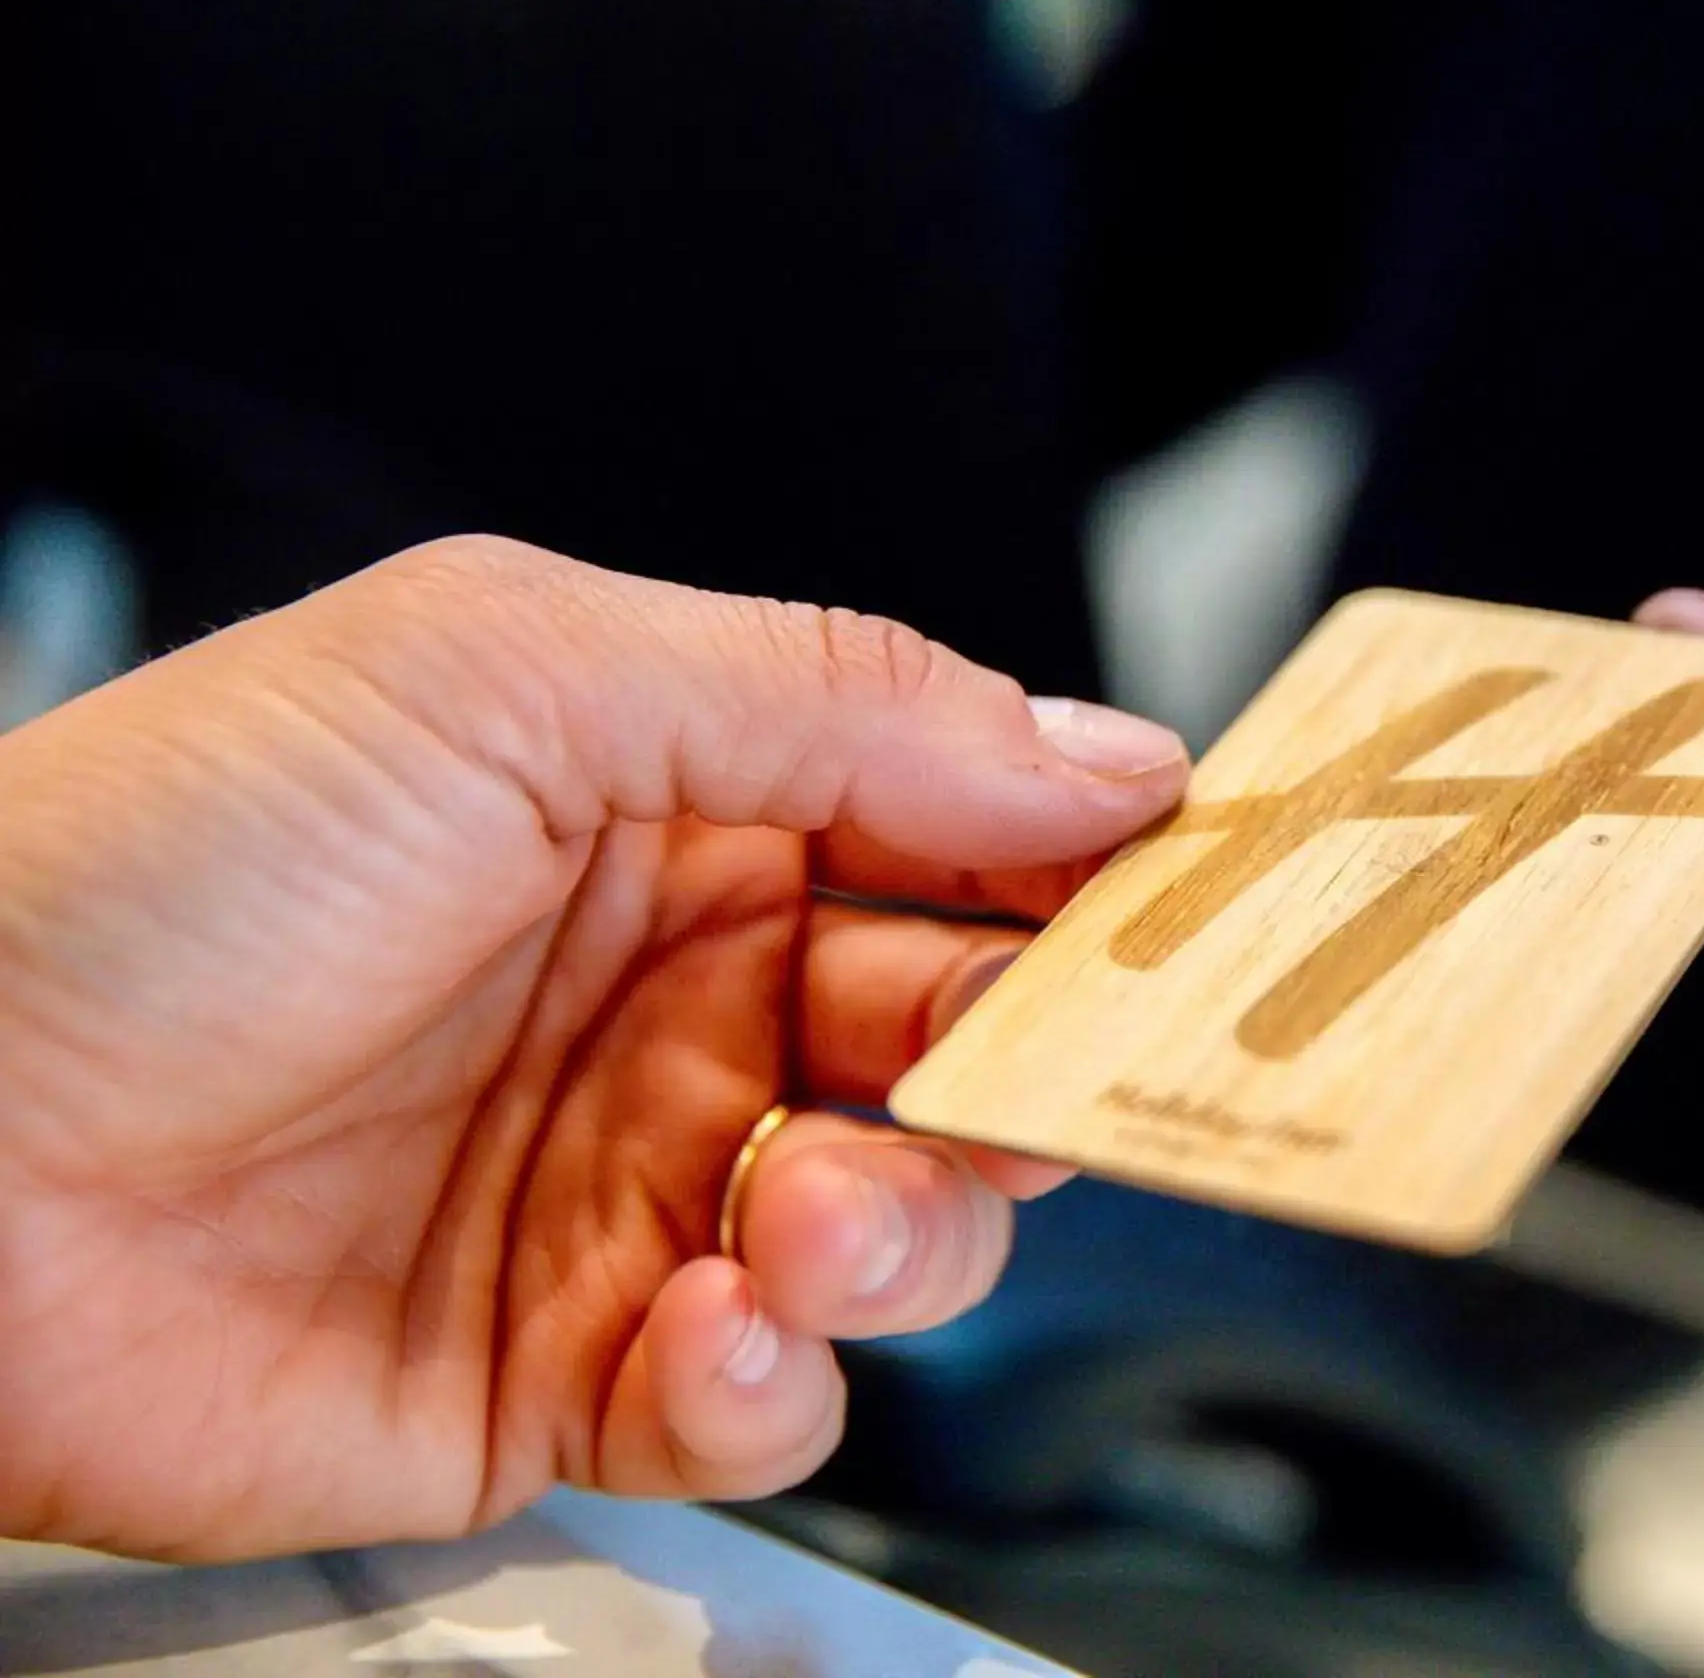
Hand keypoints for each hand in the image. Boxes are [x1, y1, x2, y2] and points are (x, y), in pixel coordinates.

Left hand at [0, 537, 1188, 1558]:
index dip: (1089, 874)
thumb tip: (1100, 752)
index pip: (966, 831)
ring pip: (899, 1230)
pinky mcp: (561, 1375)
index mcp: (682, 807)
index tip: (1192, 911)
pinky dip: (777, 1380)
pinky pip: (763, 1399)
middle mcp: (678, 999)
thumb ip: (836, 698)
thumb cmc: (145, 861)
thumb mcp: (510, 670)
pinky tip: (708, 1329)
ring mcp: (626, 1190)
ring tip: (797, 1206)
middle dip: (1017, 1063)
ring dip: (901, 1226)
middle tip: (1006, 1069)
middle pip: (967, 1039)